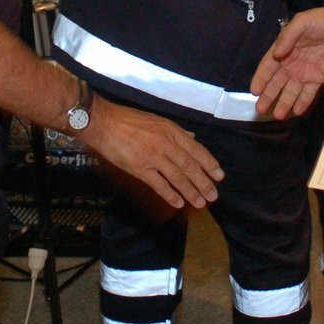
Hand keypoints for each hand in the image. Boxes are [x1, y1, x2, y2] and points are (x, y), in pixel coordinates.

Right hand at [83, 100, 222, 209]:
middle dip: (204, 182)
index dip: (209, 164)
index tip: (219, 176)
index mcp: (171, 131)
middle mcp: (165, 144)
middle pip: (190, 166)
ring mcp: (153, 157)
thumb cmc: (129, 120)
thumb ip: (176, 131)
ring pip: (178, 177)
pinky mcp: (139, 168)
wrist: (104, 123)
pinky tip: (179, 203)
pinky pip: (158, 184)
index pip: (196, 149)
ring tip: (200, 202)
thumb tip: (192, 137)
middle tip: (213, 195)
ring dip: (191, 191)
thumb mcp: (157, 120)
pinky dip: (170, 194)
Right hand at [252, 6, 323, 118]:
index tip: (254, 91)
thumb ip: (287, 37)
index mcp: (284, 49)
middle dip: (268, 96)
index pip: (268, 67)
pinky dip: (302, 102)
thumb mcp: (302, 23)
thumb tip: (276, 54)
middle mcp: (291, 63)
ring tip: (277, 115)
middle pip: (276, 83)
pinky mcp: (318, 77)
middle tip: (260, 109)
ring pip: (291, 91)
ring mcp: (304, 72)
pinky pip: (308, 92)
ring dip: (283, 103)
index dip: (260, 79)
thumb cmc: (321, 20)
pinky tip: (296, 112)